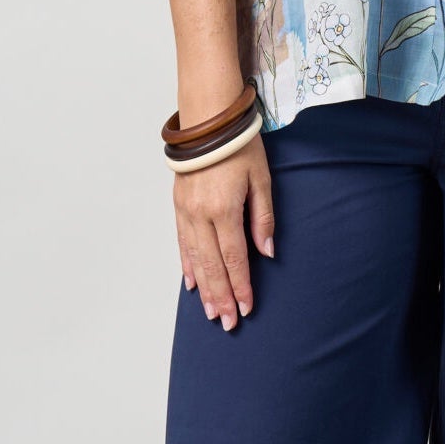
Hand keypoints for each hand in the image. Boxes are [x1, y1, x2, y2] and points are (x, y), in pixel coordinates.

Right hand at [175, 139, 274, 329]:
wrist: (207, 120)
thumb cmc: (240, 146)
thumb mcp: (261, 179)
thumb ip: (263, 218)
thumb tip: (266, 252)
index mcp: (224, 210)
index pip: (234, 258)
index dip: (241, 286)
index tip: (246, 308)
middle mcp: (201, 216)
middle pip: (213, 266)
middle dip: (222, 297)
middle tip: (228, 322)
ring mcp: (186, 212)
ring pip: (195, 259)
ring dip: (205, 288)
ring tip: (211, 312)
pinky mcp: (178, 206)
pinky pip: (182, 242)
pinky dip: (187, 265)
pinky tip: (192, 283)